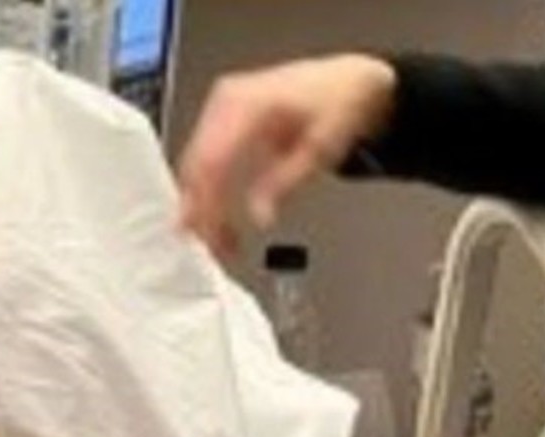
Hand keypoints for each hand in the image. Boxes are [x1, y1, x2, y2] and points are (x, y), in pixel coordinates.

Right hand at [178, 54, 396, 256]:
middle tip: (215, 246)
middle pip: (197, 164)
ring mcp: (221, 107)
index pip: (212, 159)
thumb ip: (284, 184)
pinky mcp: (222, 118)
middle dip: (200, 211)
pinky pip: (205, 156)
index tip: (211, 234)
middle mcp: (227, 100)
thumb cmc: (338, 105)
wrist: (348, 81)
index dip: (207, 201)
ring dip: (202, 205)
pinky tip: (219, 215)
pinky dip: (208, 189)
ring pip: (196, 164)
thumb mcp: (319, 150)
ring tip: (220, 240)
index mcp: (248, 103)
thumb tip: (259, 217)